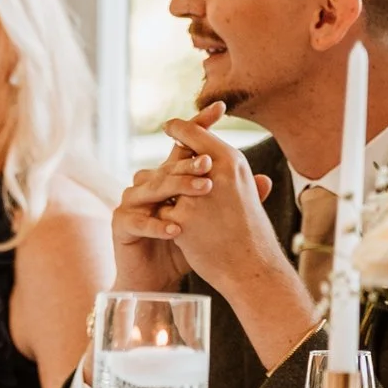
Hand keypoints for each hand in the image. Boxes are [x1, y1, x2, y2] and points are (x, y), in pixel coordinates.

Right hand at [111, 106, 231, 292]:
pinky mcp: (121, 224)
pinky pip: (138, 220)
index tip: (220, 107)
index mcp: (169, 178)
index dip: (199, 125)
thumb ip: (232, 199)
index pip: (185, 146)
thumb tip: (266, 180)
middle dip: (191, 161)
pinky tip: (177, 229)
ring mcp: (132, 201)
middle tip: (212, 161)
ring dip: (179, 187)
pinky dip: (158, 224)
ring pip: (154, 187)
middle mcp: (149, 183)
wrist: (158, 279)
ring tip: (205, 191)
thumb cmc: (185, 247)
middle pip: (170, 165)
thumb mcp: (211, 221)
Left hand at [155, 110, 291, 299]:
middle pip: (178, 154)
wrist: (253, 267)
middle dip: (167, 158)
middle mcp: (215, 172)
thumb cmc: (252, 232)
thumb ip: (226, 173)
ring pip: (167, 184)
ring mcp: (197, 195)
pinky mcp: (182, 219)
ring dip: (166, 192)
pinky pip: (163, 212)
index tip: (170, 127)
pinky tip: (172, 229)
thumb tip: (206, 156)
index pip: (196, 133)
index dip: (180, 128)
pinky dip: (164, 220)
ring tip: (165, 197)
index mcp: (232, 161)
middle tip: (154, 156)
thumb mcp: (248, 193)